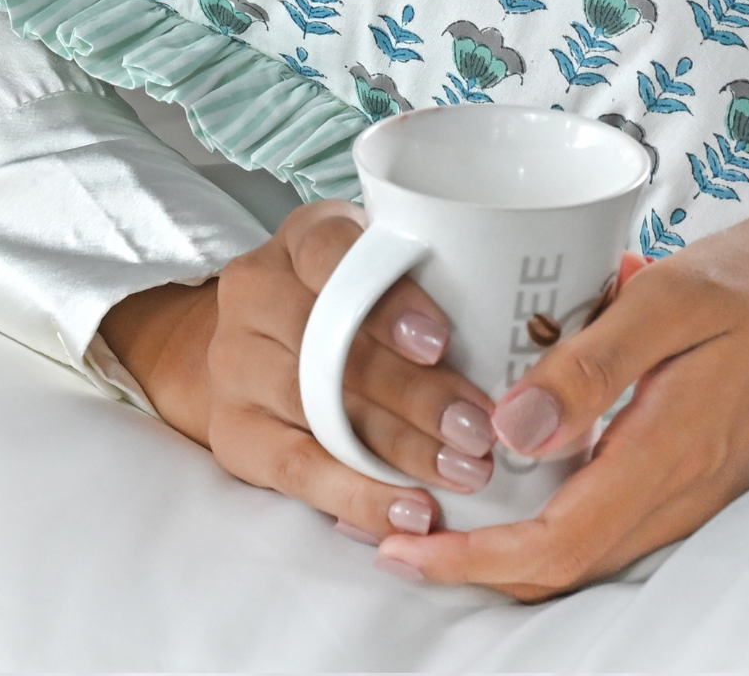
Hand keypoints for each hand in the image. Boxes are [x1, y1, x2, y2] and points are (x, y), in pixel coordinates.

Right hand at [100, 199, 498, 542]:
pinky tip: (409, 510)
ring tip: (462, 471)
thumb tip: (516, 334)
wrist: (256, 345)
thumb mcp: (378, 270)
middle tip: (478, 428)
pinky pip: (297, 469)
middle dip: (413, 392)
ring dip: (397, 447)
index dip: (389, 300)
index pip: (334, 254)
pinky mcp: (232, 430)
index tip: (442, 341)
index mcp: (302, 238)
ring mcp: (234, 361)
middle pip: (331, 343)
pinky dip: (358, 494)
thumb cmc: (348, 301)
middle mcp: (256, 292)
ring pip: (318, 407)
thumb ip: (427, 282)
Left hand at [375, 203, 748, 599]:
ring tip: (440, 500)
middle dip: (476, 561)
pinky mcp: (700, 462)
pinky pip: (614, 505)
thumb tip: (513, 429)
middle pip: (562, 561)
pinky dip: (555, 501)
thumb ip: (593, 366)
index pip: (553, 547)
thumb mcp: (675, 298)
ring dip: (511, 535)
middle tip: (399, 530)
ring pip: (587, 540)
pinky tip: (521, 450)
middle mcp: (680, 490)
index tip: (403, 548)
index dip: (471, 560)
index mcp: (668, 457)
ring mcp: (694, 484)